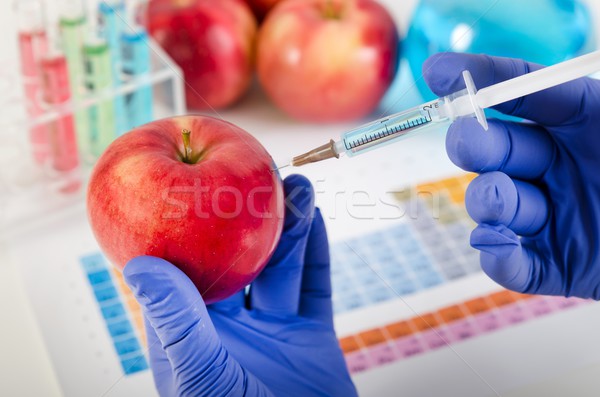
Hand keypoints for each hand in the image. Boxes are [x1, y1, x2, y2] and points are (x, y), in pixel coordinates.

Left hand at [123, 175, 356, 396]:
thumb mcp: (200, 374)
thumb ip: (175, 321)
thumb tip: (138, 265)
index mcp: (192, 336)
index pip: (185, 271)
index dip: (188, 227)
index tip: (193, 186)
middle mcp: (230, 328)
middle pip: (240, 260)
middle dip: (252, 219)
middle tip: (259, 177)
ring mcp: (273, 332)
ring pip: (281, 268)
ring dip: (290, 228)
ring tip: (298, 188)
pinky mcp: (311, 339)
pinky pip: (315, 288)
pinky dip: (317, 253)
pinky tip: (317, 221)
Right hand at [423, 52, 599, 298]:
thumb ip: (569, 98)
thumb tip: (513, 76)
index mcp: (581, 126)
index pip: (520, 95)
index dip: (478, 80)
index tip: (439, 73)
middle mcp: (558, 169)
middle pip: (493, 150)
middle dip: (473, 145)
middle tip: (470, 143)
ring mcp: (550, 219)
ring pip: (491, 205)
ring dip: (488, 201)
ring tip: (510, 204)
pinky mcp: (551, 266)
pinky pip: (507, 263)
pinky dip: (498, 257)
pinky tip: (505, 249)